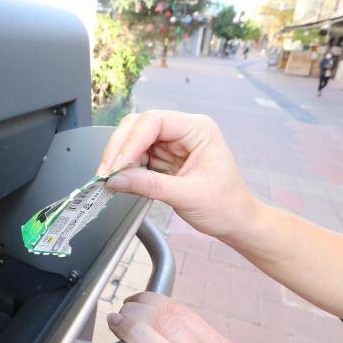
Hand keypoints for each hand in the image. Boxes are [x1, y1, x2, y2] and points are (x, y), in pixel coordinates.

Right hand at [98, 110, 258, 238]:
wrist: (236, 221)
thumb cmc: (225, 205)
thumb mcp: (186, 196)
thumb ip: (149, 185)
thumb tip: (116, 179)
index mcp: (198, 129)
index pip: (154, 122)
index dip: (131, 142)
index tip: (117, 165)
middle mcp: (184, 130)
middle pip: (139, 126)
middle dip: (120, 148)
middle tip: (106, 172)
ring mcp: (173, 142)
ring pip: (134, 139)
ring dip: (120, 157)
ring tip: (111, 177)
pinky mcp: (165, 157)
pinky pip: (138, 155)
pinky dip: (126, 166)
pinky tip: (121, 178)